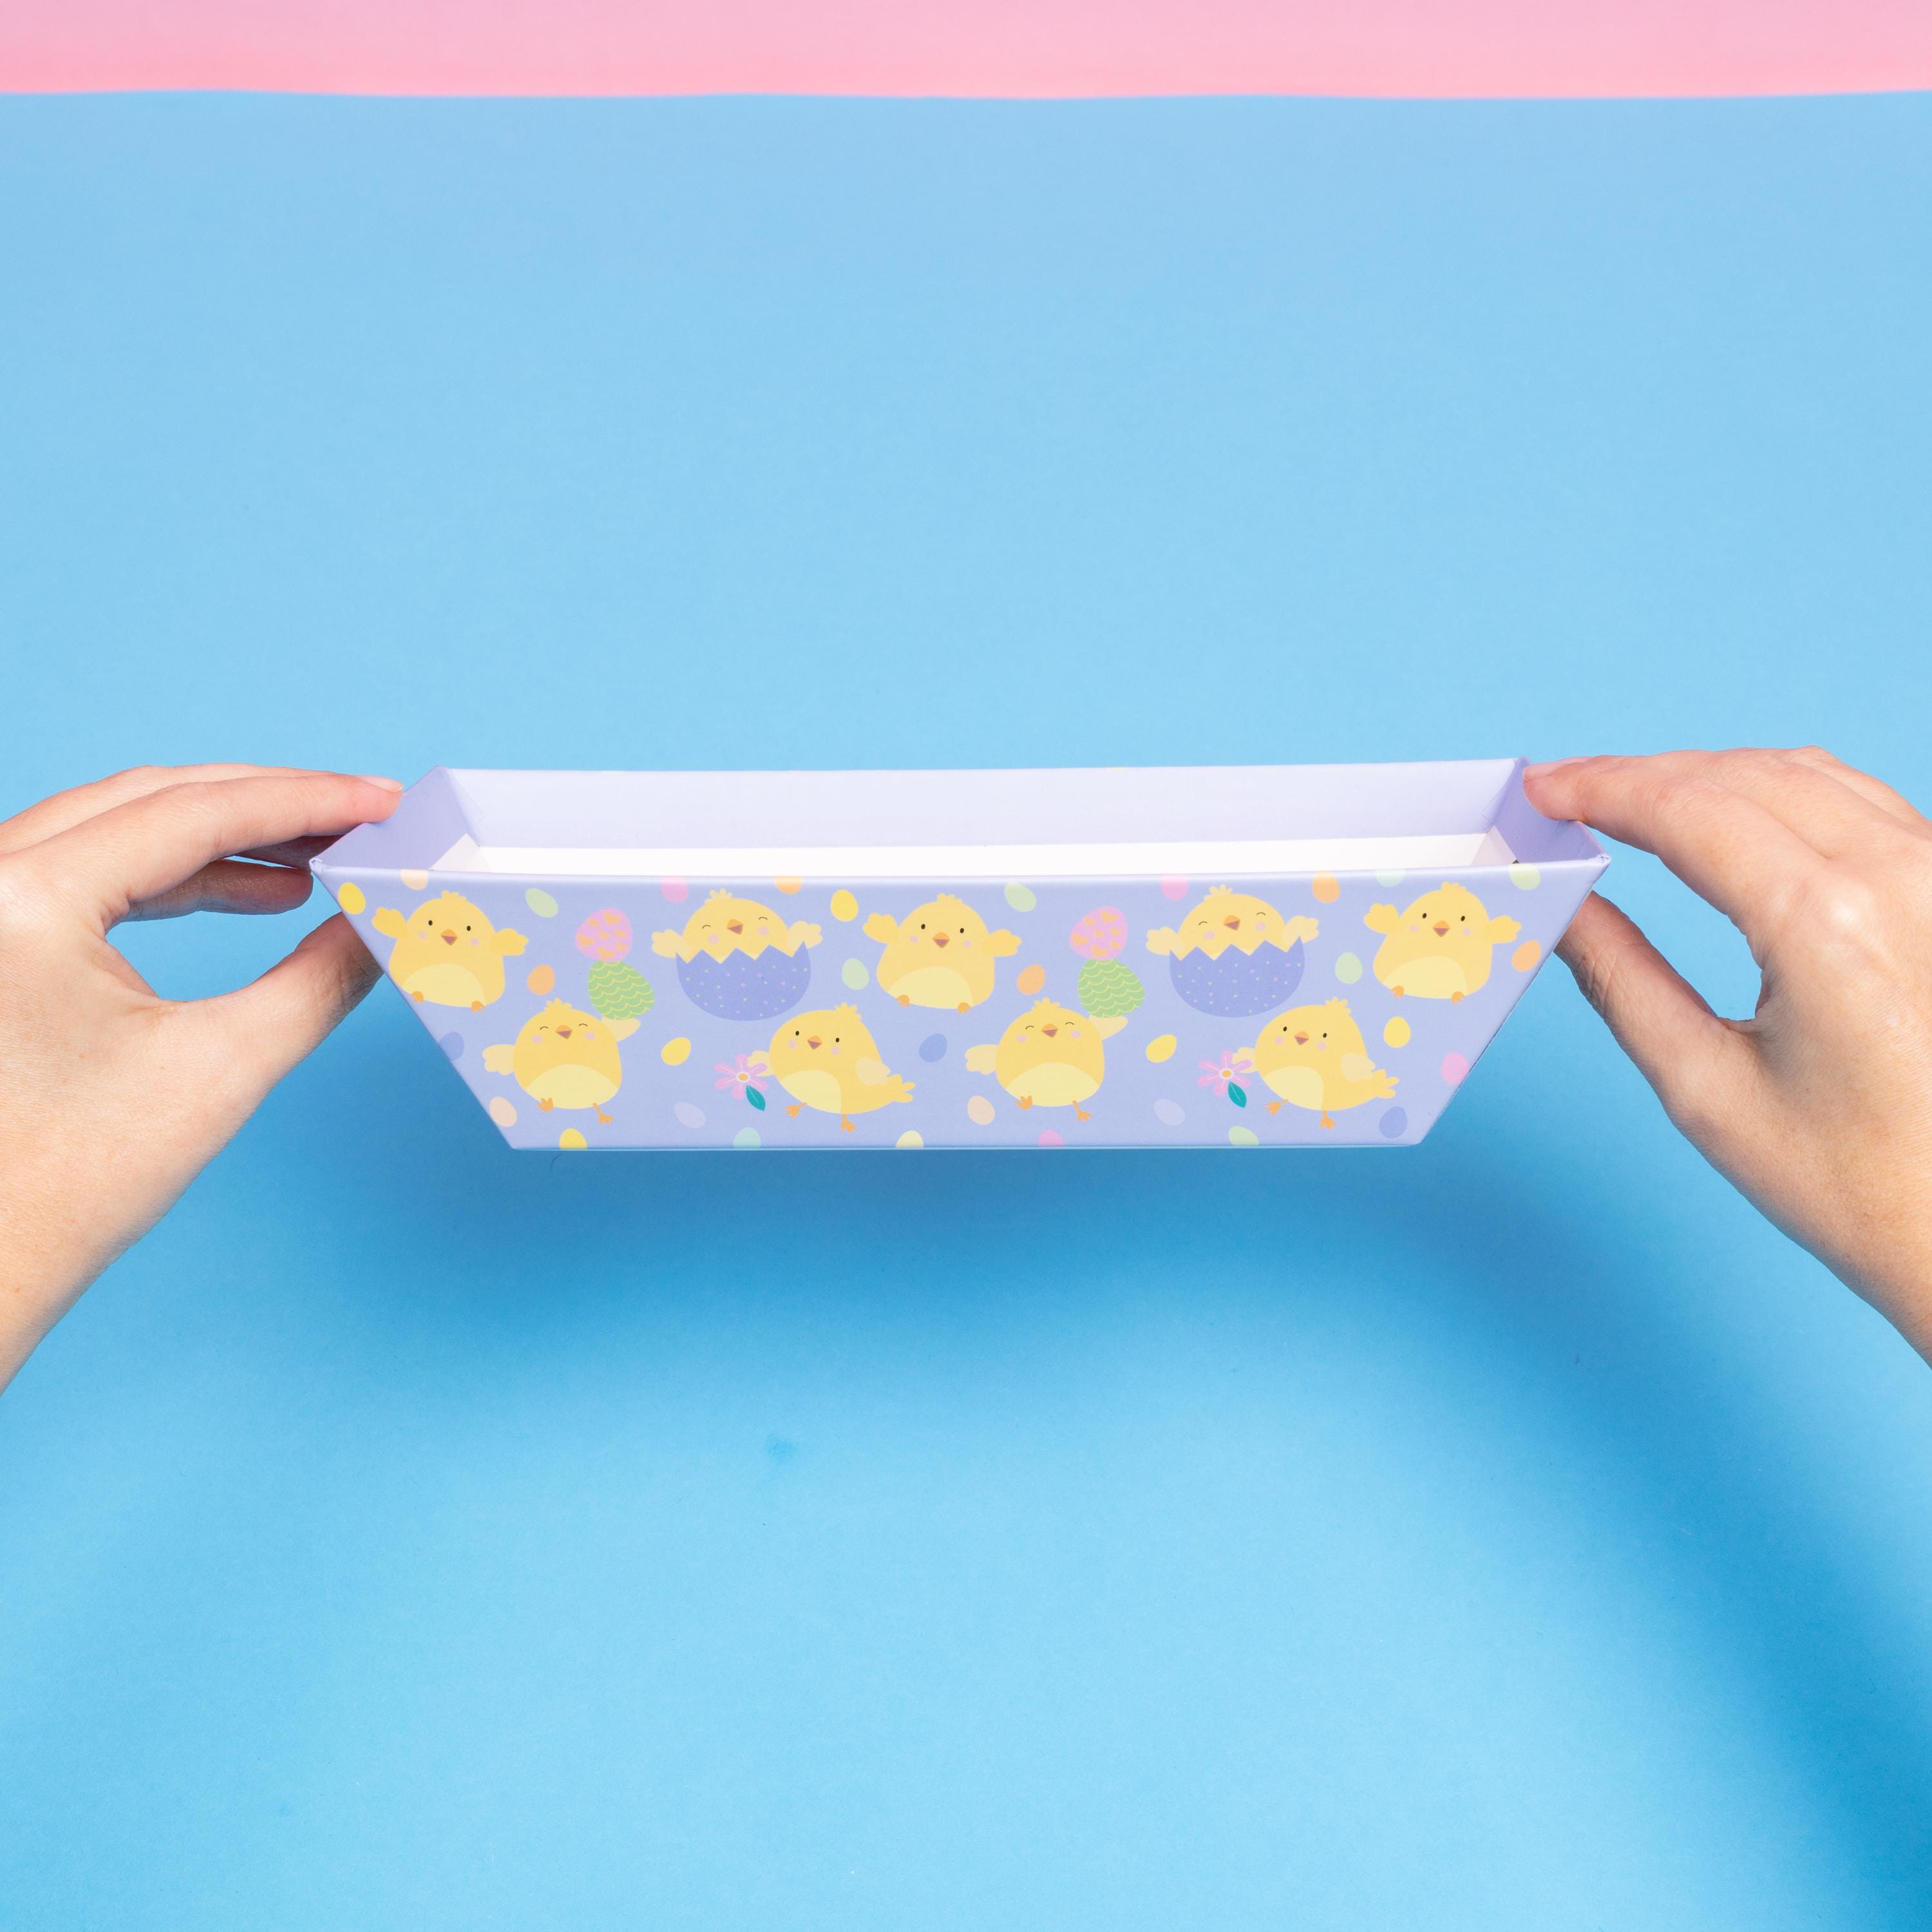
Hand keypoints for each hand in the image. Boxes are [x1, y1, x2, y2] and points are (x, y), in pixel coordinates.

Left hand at [0, 766, 401, 1389]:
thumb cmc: (71, 1183)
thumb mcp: (222, 1067)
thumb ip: (320, 980)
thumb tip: (388, 922)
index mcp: (25, 900)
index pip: (192, 814)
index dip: (304, 801)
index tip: (381, 800)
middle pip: (150, 799)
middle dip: (267, 803)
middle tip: (362, 815)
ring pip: (120, 827)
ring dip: (227, 835)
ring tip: (323, 858)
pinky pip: (95, 872)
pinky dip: (181, 875)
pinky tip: (259, 891)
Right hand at [1525, 749, 1931, 1356]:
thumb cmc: (1862, 1187)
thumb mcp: (1708, 1092)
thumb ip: (1621, 982)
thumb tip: (1563, 910)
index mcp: (1824, 924)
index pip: (1686, 809)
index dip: (1598, 786)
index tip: (1538, 788)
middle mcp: (1896, 876)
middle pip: (1737, 775)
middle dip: (1639, 775)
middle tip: (1563, 793)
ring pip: (1800, 774)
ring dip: (1704, 775)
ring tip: (1631, 800)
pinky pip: (1856, 801)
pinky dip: (1773, 792)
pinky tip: (1726, 815)